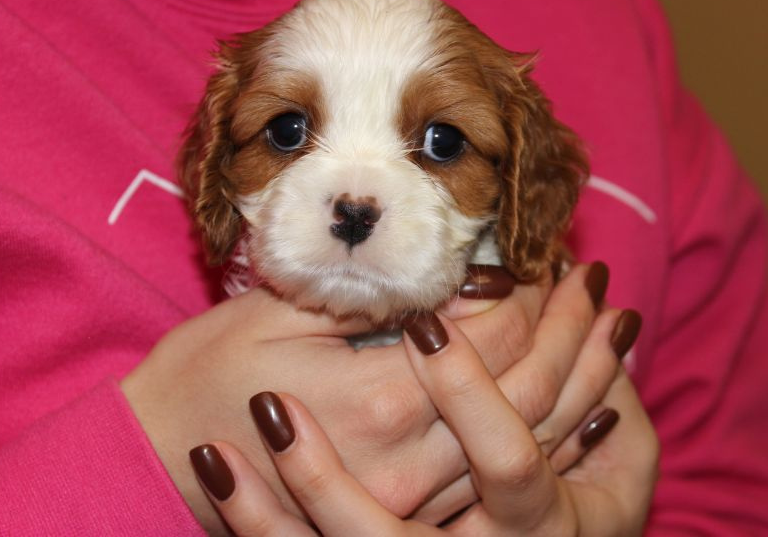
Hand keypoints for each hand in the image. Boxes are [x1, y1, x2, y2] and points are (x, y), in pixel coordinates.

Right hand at [191, 312, 657, 534]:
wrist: (153, 466)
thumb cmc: (201, 379)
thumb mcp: (272, 317)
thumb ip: (363, 298)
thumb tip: (441, 283)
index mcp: (383, 400)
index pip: (489, 341)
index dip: (527, 295)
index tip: (543, 256)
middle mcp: (414, 461)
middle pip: (527, 393)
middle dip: (568, 329)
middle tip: (596, 278)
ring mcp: (416, 500)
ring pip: (531, 442)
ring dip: (580, 381)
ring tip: (614, 329)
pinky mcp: (409, 515)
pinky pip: (500, 479)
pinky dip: (552, 435)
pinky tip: (583, 406)